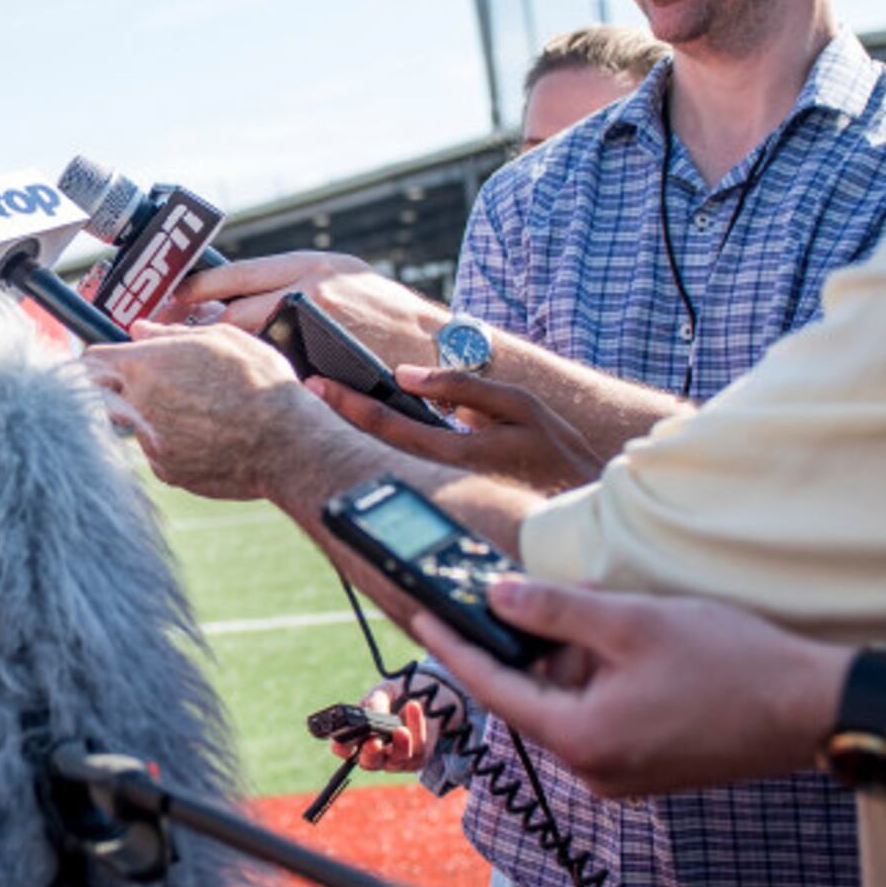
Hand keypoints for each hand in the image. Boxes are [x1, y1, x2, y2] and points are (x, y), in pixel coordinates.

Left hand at [79, 321, 320, 500]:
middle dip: (126, 389)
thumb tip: (140, 330)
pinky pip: (160, 452)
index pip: (92, 360)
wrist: (286, 442)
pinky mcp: (167, 471)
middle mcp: (138, 406)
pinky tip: (209, 437)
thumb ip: (171, 334)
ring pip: (138, 425)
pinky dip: (177, 445)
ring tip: (203, 413)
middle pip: (109, 395)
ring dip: (157, 418)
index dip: (104, 360)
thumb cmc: (260, 384)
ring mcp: (149, 443)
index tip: (115, 363)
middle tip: (164, 387)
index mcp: (145, 366)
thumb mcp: (221, 339)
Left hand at [173, 252, 444, 368]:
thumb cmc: (389, 323)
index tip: (166, 303)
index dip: (195, 290)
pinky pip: (274, 370)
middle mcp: (309, 285)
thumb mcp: (344, 285)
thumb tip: (235, 305)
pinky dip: (255, 379)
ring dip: (223, 357)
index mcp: (311, 265)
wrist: (441, 350)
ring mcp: (315, 323)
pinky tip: (240, 393)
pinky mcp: (323, 359)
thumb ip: (295, 288)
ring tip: (200, 371)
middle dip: (196, 327)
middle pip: (231, 306)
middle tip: (166, 341)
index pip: (235, 273)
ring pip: (248, 340)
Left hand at [310, 364, 603, 493]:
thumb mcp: (519, 407)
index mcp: (454, 454)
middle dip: (333, 419)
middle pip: (369, 448)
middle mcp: (437, 480)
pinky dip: (375, 453)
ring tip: (320, 410)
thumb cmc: (557, 453)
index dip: (346, 403)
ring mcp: (439, 495)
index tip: (313, 383)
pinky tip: (362, 437)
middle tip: (302, 392)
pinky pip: (401, 472)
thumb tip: (405, 375)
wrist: (582, 511)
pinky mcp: (445, 502)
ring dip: (349, 437)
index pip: (385, 425)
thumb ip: (463, 388)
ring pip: (380, 462)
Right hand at [332, 678, 434, 773]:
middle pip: (370, 762)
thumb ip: (376, 704)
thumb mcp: (379, 695)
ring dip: (399, 745)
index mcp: (357, 740)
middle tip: (373, 743)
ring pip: (397, 759)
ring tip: (401, 730)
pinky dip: (417, 727)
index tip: (339, 743)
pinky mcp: (418, 758)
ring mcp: (396, 759)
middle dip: (370, 753)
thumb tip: (377, 716)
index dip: (341, 748)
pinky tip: (413, 707)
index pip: (344, 749)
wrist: (417, 699)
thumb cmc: (389, 698)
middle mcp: (374, 754)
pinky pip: (418, 747)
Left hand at [407, 574, 844, 798]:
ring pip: (572, 704)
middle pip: (535, 698)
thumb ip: (556, 611)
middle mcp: (596, 772)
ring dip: (576, 659)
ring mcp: (625, 776)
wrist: (814, 709)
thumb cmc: (733, 665)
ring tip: (609, 613)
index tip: (421, 619)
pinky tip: (630, 642)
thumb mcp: (633, 622)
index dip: (456, 649)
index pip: (495, 690)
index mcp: (582, 741)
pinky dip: (602, 678)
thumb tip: (498, 597)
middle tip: (536, 596)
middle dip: (534, 645)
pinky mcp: (652, 768)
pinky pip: (603, 717)